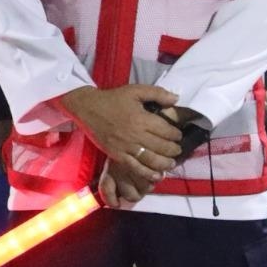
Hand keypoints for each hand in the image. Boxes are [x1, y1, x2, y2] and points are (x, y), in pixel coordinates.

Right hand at [61, 83, 183, 200]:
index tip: (178, 135)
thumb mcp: (135, 90)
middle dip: (174, 150)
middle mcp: (136, 135)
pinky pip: (136, 167)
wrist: (87, 108)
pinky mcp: (117, 155)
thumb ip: (158, 93)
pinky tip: (157, 176)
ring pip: (151, 160)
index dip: (176, 135)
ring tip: (171, 163)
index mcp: (141, 119)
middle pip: (162, 147)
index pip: (167, 131)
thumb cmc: (113, 99)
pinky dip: (148, 173)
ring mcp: (126, 147)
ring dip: (165, 163)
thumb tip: (176, 99)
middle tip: (177, 150)